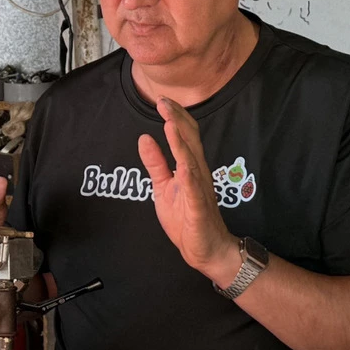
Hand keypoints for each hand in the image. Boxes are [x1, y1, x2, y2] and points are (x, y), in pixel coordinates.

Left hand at [137, 97, 239, 283]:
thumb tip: (144, 137)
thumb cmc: (186, 218)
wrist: (205, 250)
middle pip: (190, 140)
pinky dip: (188, 176)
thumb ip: (156, 162)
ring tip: (171, 122)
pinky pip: (194, 190)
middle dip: (178, 119)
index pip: (184, 136)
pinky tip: (182, 164)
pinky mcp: (198, 208)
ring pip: (192, 160)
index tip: (163, 99)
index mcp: (190, 167)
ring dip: (181, 141)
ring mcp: (199, 190)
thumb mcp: (163, 186)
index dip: (175, 116)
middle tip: (164, 100)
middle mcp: (197, 173)